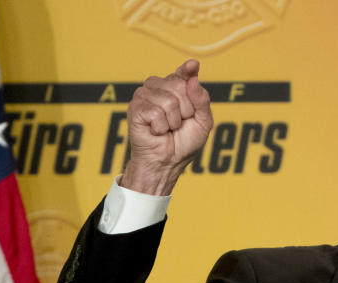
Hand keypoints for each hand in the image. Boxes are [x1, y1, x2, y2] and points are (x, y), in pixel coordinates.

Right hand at [122, 59, 213, 194]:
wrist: (167, 162)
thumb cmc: (183, 144)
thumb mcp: (203, 122)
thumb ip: (202, 100)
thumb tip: (194, 78)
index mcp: (175, 90)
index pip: (182, 74)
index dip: (187, 70)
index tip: (193, 65)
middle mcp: (158, 88)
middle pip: (178, 85)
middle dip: (186, 110)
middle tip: (179, 124)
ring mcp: (144, 96)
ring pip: (168, 100)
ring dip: (173, 121)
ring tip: (167, 128)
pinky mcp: (135, 108)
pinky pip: (156, 112)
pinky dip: (161, 127)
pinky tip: (156, 131)